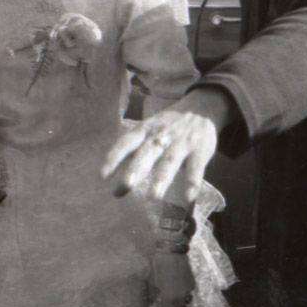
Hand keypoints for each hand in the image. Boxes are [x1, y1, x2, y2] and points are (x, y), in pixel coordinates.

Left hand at [102, 88, 233, 203]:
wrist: (202, 108)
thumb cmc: (168, 125)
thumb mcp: (149, 129)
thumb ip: (135, 148)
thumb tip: (114, 178)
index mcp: (146, 130)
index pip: (127, 142)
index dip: (115, 157)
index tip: (103, 176)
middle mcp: (162, 135)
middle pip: (147, 152)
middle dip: (136, 169)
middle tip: (125, 187)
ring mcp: (182, 142)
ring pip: (170, 161)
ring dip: (162, 178)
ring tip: (154, 197)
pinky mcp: (200, 150)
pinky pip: (196, 167)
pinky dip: (192, 182)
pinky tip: (189, 198)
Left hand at [147, 251, 194, 306]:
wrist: (172, 250)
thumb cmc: (158, 266)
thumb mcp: (152, 283)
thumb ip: (153, 298)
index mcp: (169, 298)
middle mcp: (181, 297)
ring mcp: (188, 290)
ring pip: (185, 303)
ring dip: (179, 304)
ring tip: (171, 299)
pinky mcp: (192, 283)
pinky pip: (188, 294)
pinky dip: (183, 295)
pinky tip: (177, 288)